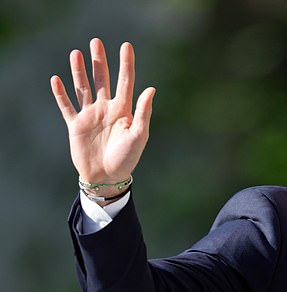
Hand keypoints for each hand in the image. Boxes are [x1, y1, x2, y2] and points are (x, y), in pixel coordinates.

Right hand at [51, 38, 155, 185]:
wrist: (107, 177)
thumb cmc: (127, 158)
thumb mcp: (138, 135)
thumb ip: (143, 112)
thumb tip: (151, 88)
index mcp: (123, 110)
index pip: (125, 81)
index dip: (126, 64)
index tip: (126, 45)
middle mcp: (106, 109)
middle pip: (102, 80)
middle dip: (99, 61)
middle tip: (95, 41)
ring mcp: (90, 116)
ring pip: (83, 88)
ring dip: (79, 71)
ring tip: (76, 53)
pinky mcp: (76, 126)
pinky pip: (67, 106)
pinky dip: (61, 94)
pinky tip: (56, 80)